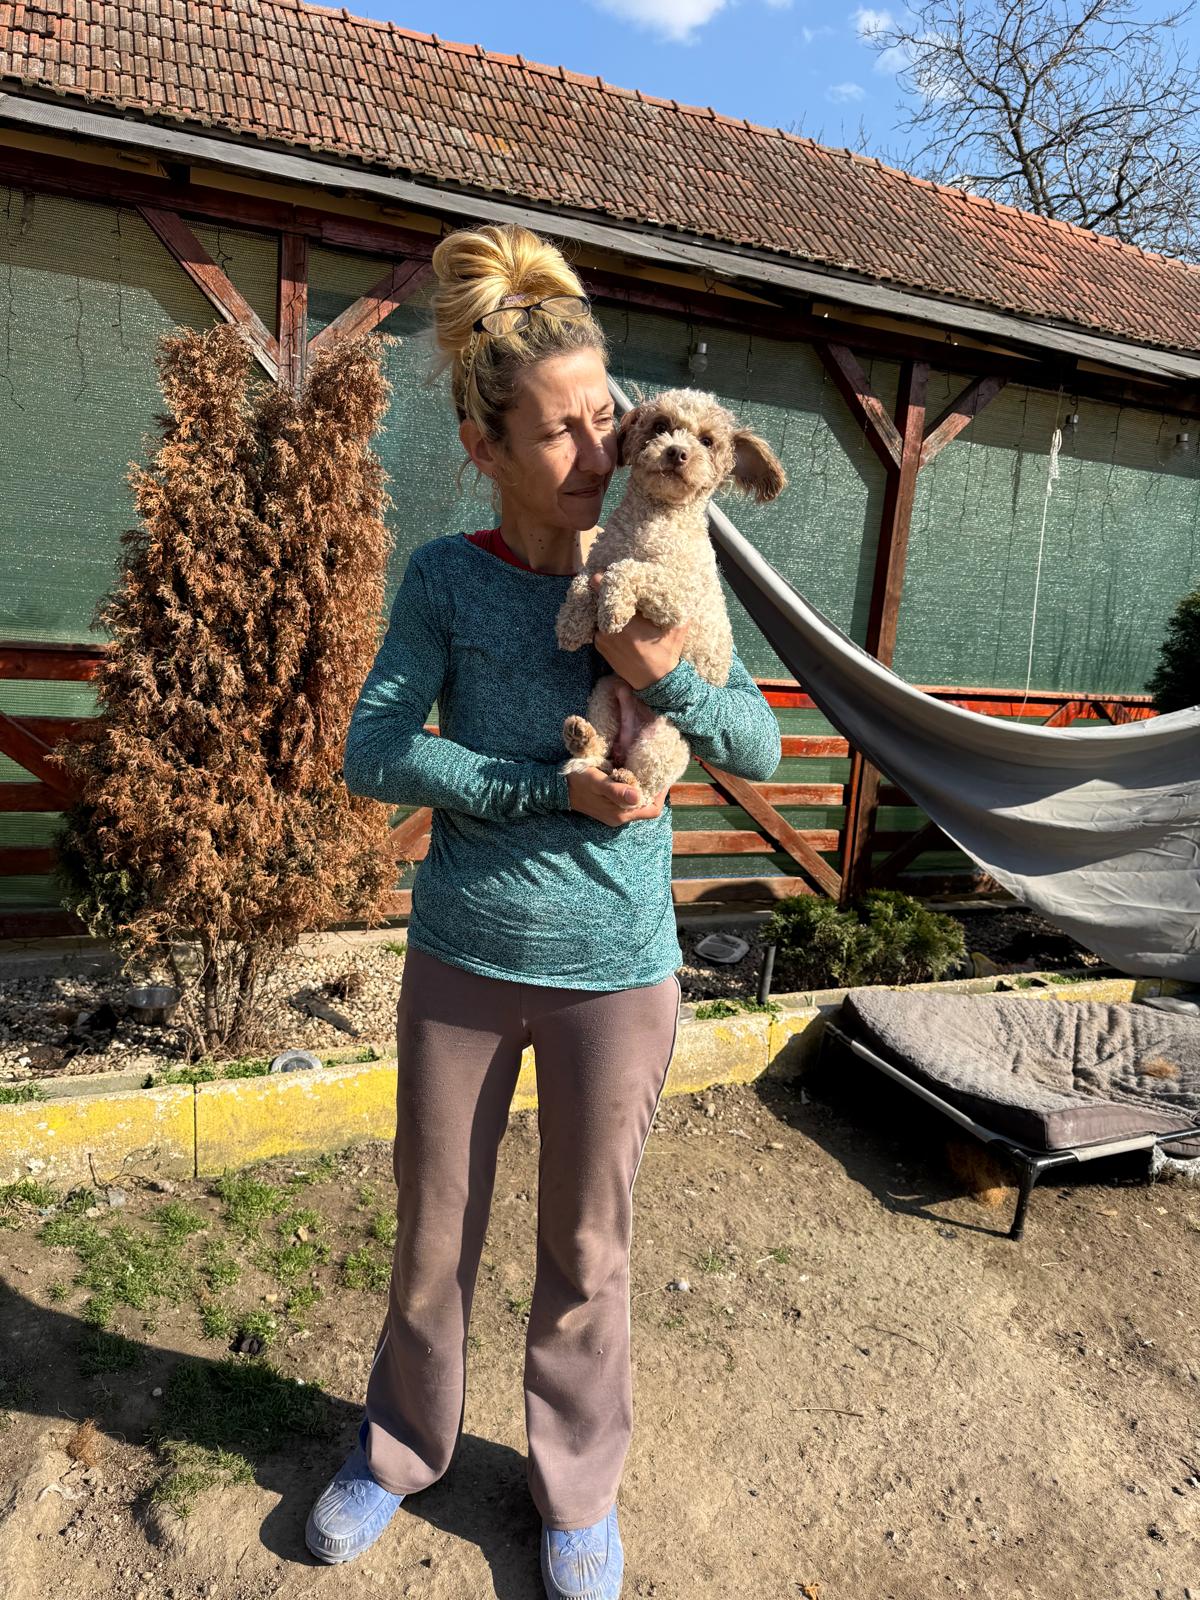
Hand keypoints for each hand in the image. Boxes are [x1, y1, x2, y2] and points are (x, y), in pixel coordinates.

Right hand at [566, 767, 670, 827]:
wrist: (556, 788)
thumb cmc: (577, 782)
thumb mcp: (596, 782)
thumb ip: (616, 791)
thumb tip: (637, 797)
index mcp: (620, 814)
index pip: (652, 809)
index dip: (661, 795)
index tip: (663, 777)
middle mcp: (620, 818)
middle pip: (647, 807)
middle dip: (655, 790)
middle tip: (657, 771)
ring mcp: (614, 814)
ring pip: (639, 804)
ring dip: (645, 789)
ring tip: (648, 771)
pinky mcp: (608, 809)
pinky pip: (628, 802)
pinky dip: (635, 790)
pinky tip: (633, 776)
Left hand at [588, 569, 690, 690]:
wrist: (656, 681)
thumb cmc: (667, 652)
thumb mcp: (676, 627)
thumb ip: (676, 605)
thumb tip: (680, 583)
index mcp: (625, 620)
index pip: (602, 590)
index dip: (603, 579)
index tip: (606, 573)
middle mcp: (608, 628)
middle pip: (597, 600)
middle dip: (604, 593)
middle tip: (612, 584)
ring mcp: (600, 638)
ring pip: (596, 614)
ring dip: (602, 608)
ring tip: (613, 603)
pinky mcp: (598, 646)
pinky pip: (596, 626)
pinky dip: (602, 621)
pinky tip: (614, 619)